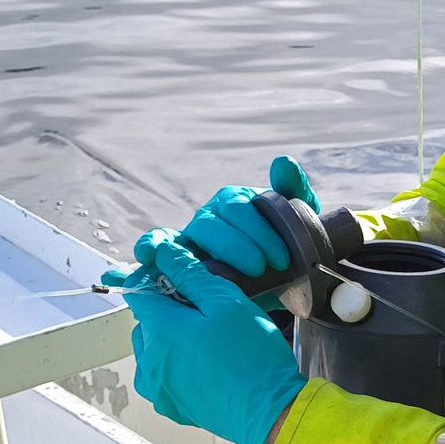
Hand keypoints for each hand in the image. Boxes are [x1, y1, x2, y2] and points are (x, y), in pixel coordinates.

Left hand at [122, 243, 306, 443]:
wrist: (269, 409)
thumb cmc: (252, 358)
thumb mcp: (226, 301)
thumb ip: (191, 274)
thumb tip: (166, 254)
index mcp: (160, 331)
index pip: (138, 291)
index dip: (157, 275)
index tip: (177, 273)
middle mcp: (149, 362)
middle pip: (147, 320)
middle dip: (170, 309)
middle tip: (205, 308)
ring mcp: (157, 387)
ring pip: (154, 346)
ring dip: (173, 336)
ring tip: (209, 337)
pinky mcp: (170, 404)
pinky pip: (163, 372)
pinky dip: (178, 361)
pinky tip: (208, 359)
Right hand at [166, 155, 321, 276]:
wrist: (277, 280)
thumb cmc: (284, 245)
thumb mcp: (296, 218)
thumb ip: (292, 188)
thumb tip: (282, 163)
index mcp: (235, 202)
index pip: (241, 209)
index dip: (260, 232)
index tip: (280, 257)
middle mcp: (211, 216)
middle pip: (215, 225)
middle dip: (238, 246)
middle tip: (261, 267)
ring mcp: (192, 235)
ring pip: (190, 235)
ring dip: (205, 254)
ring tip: (220, 273)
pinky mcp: (177, 256)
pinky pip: (160, 244)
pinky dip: (151, 244)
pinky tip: (148, 254)